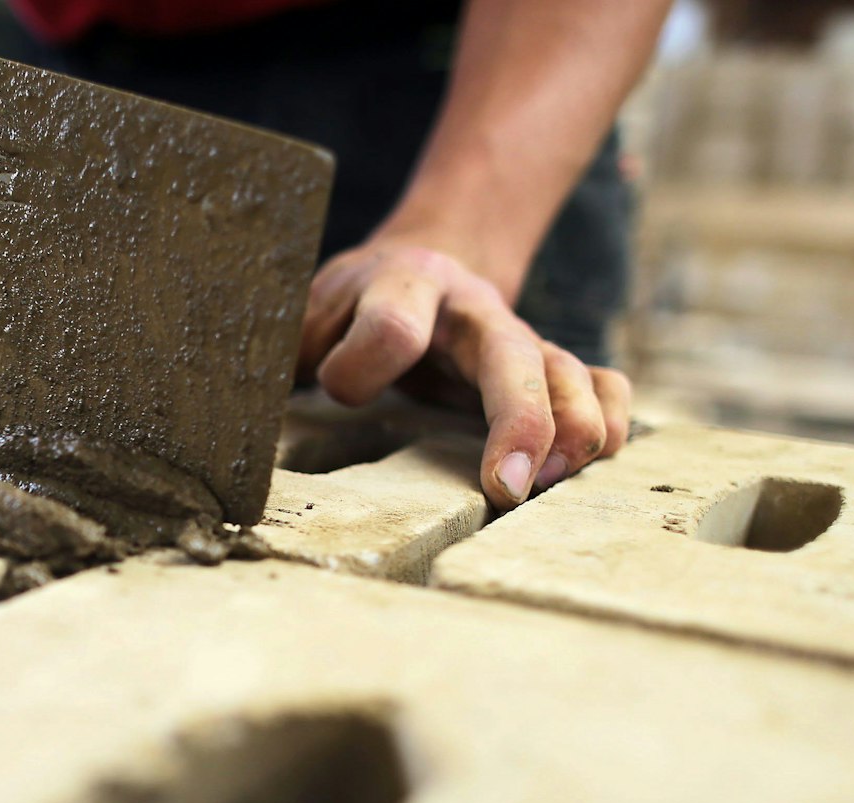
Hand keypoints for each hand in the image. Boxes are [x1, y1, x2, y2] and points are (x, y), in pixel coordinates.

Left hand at [298, 234, 629, 510]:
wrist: (418, 265)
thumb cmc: (351, 306)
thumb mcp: (304, 313)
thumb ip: (288, 352)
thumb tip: (243, 418)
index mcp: (400, 284)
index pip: (391, 326)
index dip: (359, 367)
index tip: (335, 388)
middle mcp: (471, 307)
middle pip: (509, 353)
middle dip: (516, 419)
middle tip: (509, 487)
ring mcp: (516, 335)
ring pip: (565, 372)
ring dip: (573, 428)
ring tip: (555, 483)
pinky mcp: (546, 365)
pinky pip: (602, 382)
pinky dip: (611, 419)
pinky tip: (598, 460)